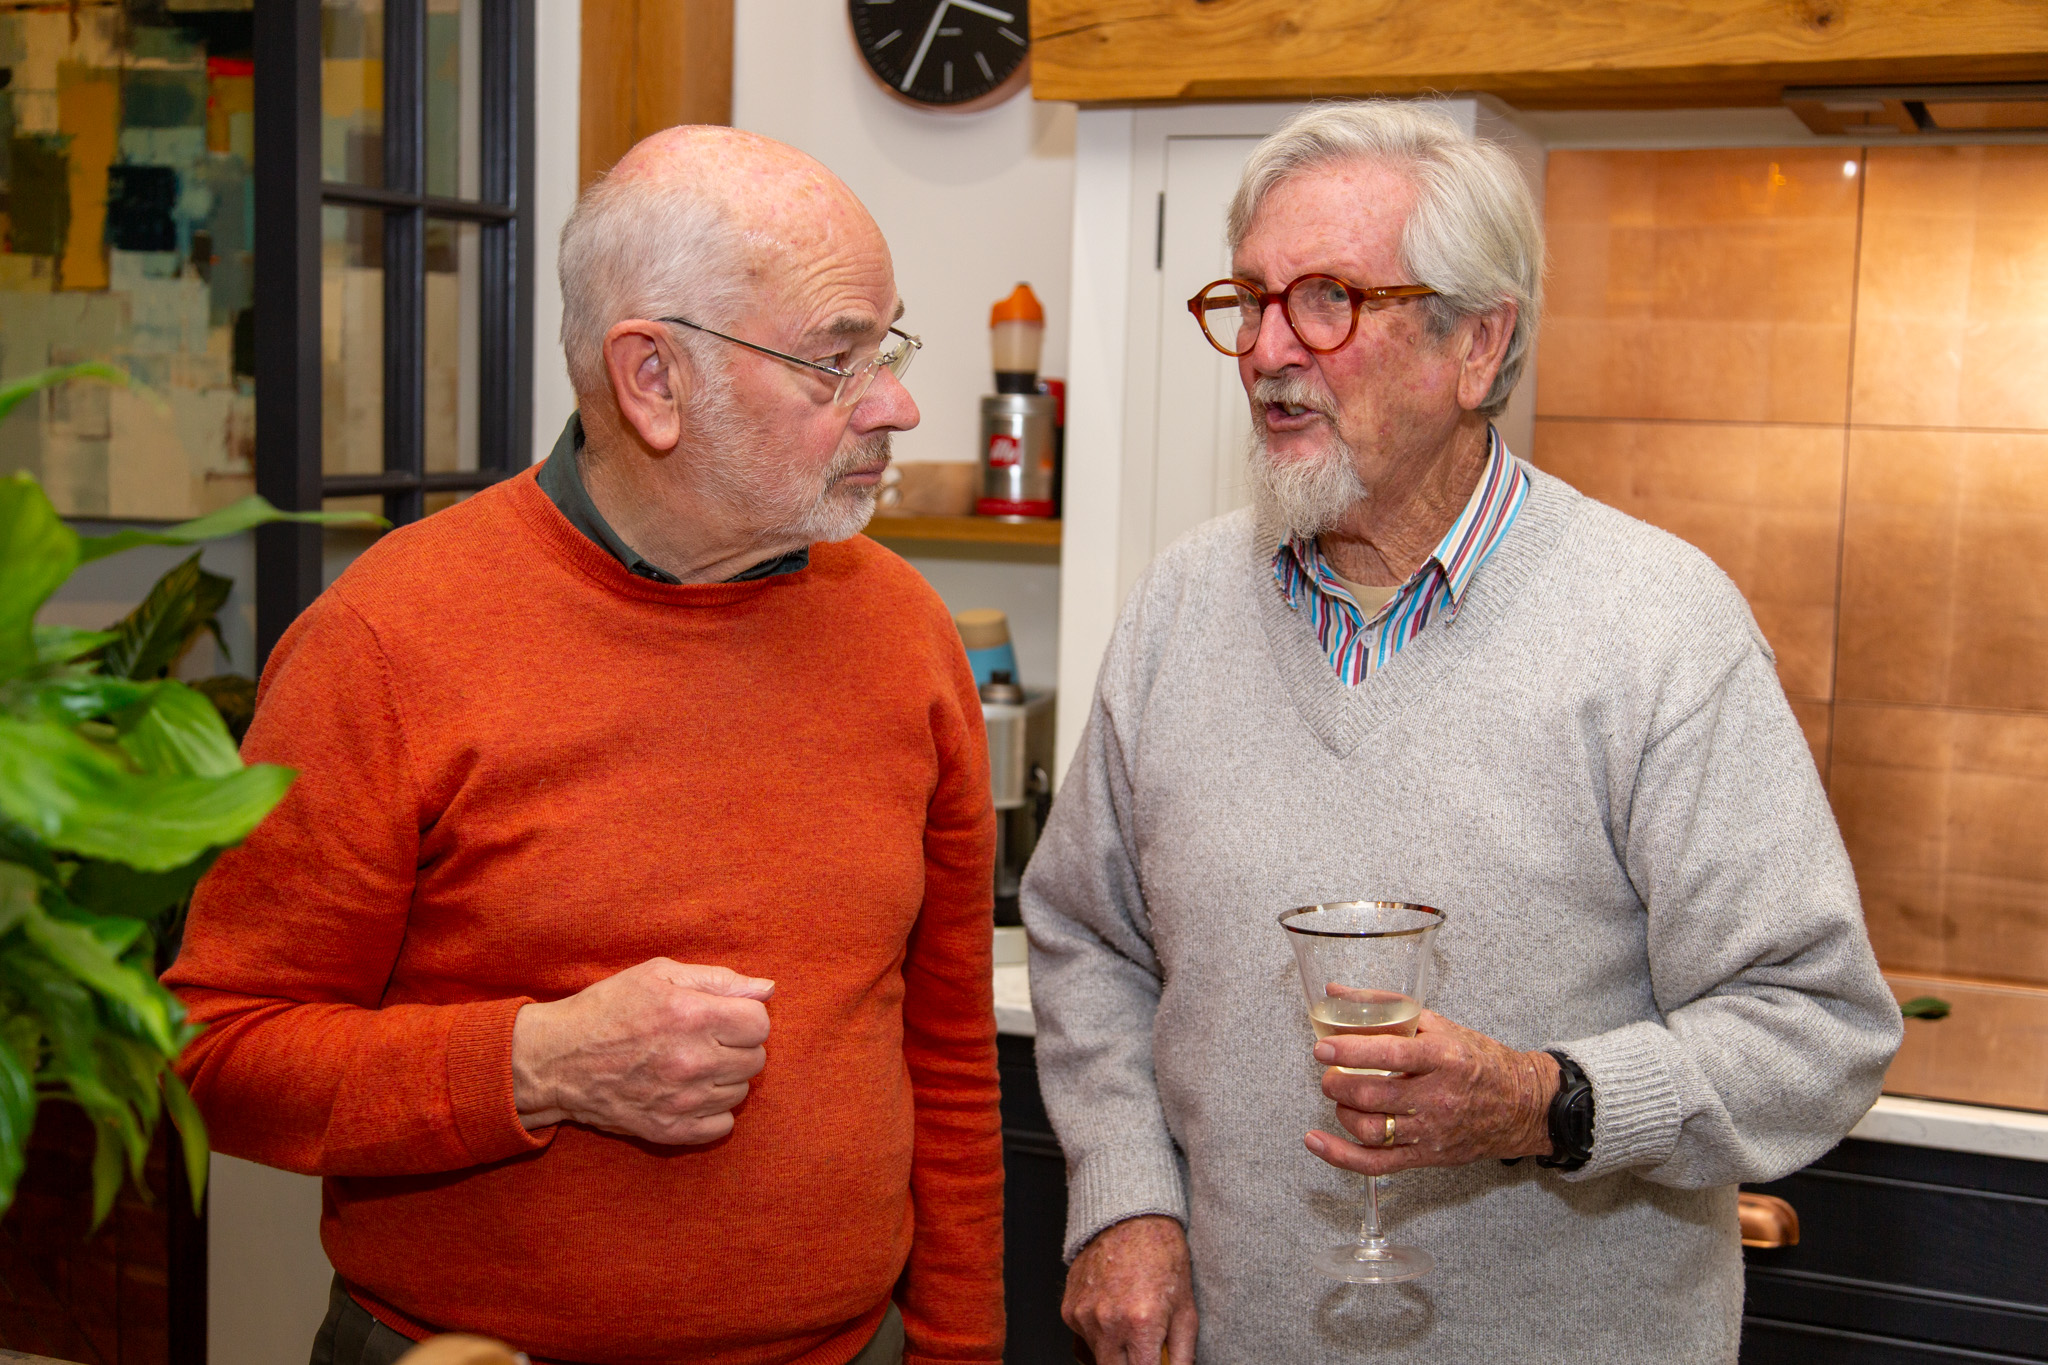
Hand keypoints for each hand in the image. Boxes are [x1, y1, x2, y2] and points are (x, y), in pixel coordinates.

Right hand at [511, 959, 773, 1143]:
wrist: (558, 1060)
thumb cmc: (609, 1008)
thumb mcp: (659, 975)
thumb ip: (719, 980)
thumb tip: (767, 989)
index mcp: (692, 1016)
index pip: (759, 1024)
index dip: (746, 1017)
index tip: (725, 1016)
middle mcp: (692, 1061)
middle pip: (755, 1059)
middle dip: (737, 1046)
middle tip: (706, 1039)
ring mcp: (682, 1101)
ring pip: (740, 1092)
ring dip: (725, 1078)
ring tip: (693, 1064)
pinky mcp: (670, 1130)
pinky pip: (722, 1125)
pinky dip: (712, 1111)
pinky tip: (690, 1093)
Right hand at [1063, 1215, 1196, 1364]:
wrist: (1130, 1218)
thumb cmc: (1163, 1257)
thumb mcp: (1186, 1310)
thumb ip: (1183, 1355)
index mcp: (1141, 1325)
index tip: (1155, 1363)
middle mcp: (1108, 1323)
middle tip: (1143, 1354)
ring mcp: (1084, 1317)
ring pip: (1098, 1359)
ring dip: (1114, 1355)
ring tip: (1130, 1329)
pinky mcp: (1069, 1310)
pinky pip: (1082, 1340)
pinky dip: (1099, 1338)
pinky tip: (1114, 1317)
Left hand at [1303, 1010, 1557, 1175]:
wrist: (1521, 1105)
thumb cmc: (1477, 1061)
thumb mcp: (1439, 1026)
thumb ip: (1387, 1009)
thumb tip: (1335, 993)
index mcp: (1443, 1058)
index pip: (1390, 1053)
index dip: (1351, 1051)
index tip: (1323, 1048)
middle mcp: (1437, 1097)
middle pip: (1374, 1095)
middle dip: (1339, 1084)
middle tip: (1329, 1073)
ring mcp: (1430, 1131)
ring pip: (1371, 1129)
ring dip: (1342, 1112)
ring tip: (1340, 1097)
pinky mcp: (1426, 1156)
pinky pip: (1376, 1163)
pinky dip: (1341, 1155)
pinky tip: (1316, 1141)